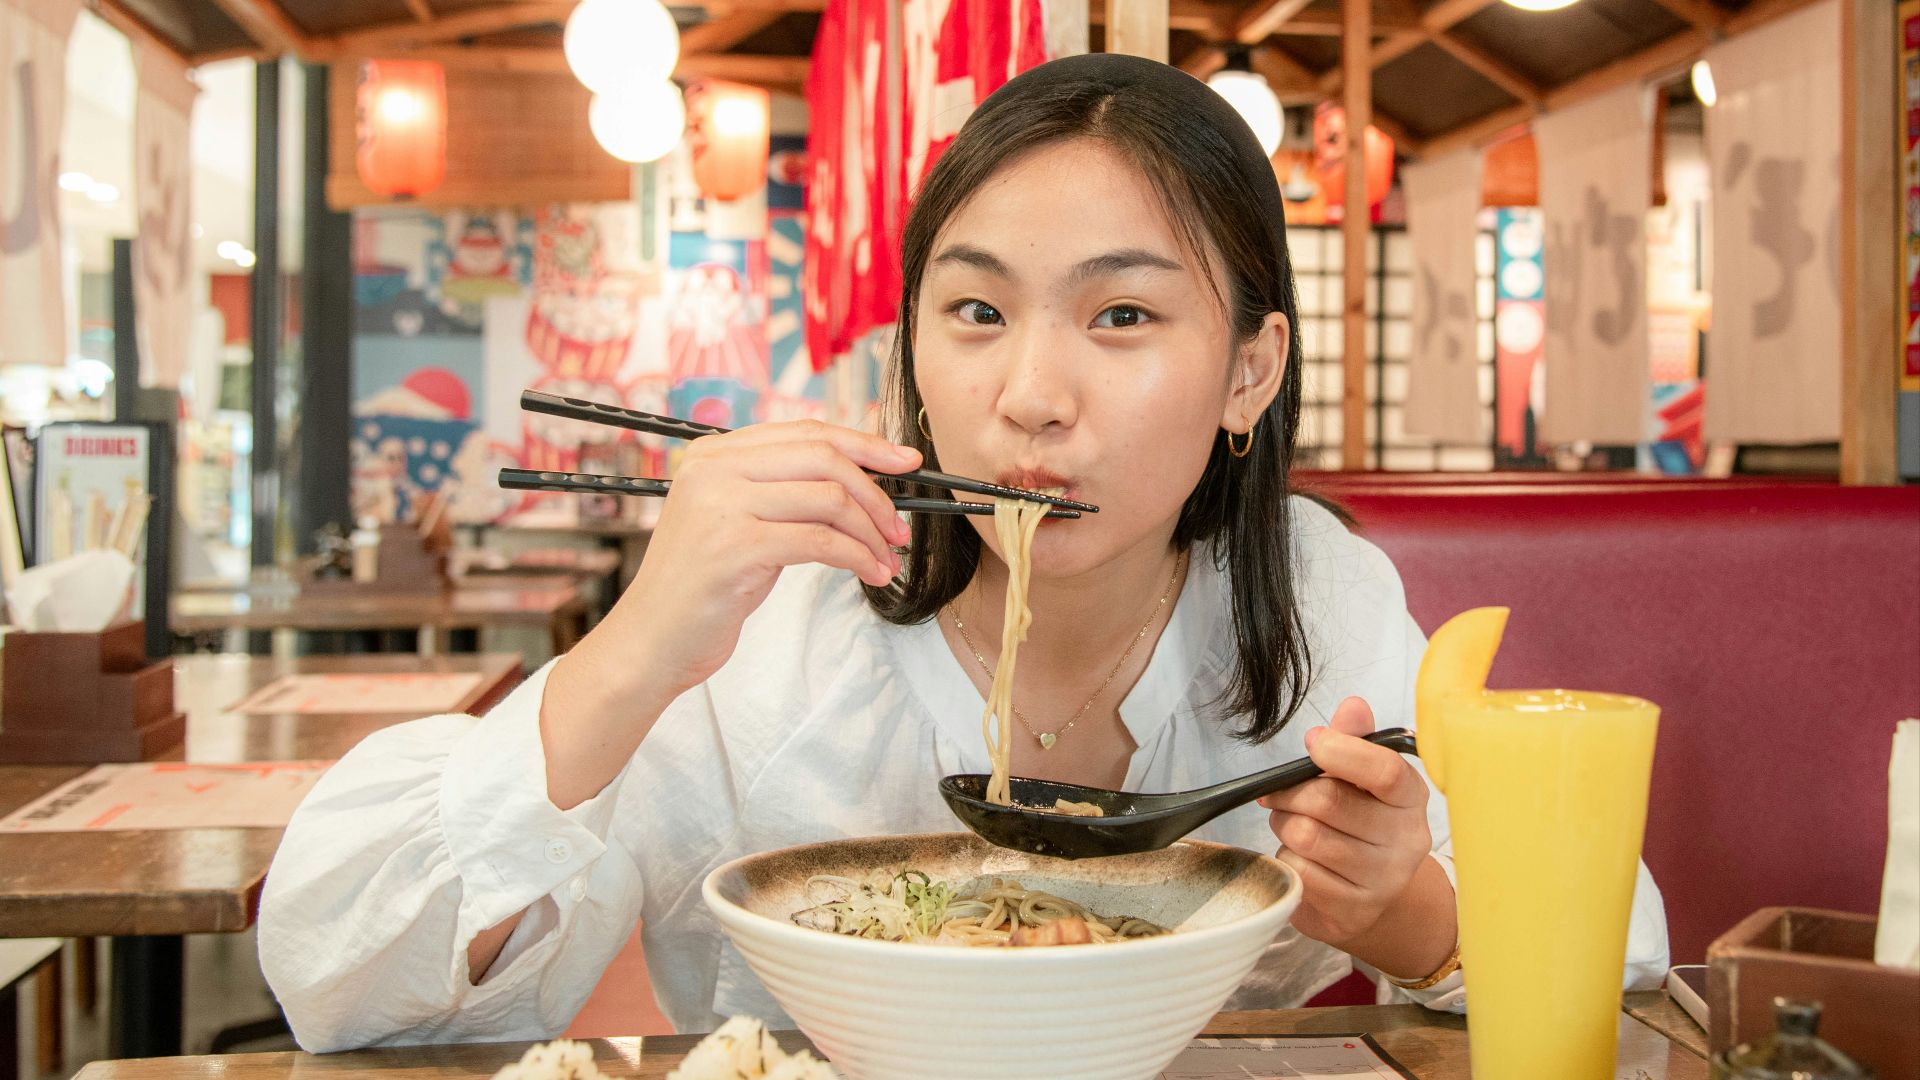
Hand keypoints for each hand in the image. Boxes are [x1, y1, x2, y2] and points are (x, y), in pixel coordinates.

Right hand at [539, 420, 920, 807]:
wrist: (651, 641)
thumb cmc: (703, 587)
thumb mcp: (738, 523)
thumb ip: (781, 491)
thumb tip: (859, 478)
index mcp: (714, 454)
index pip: (806, 432)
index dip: (864, 443)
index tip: (906, 460)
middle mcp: (713, 470)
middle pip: (823, 457)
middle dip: (875, 491)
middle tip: (900, 527)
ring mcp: (722, 506)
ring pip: (828, 499)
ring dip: (870, 532)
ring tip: (886, 559)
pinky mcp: (735, 547)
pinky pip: (821, 541)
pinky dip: (858, 558)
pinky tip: (872, 575)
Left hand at [1260, 696, 1432, 948]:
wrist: (1374, 894)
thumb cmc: (1361, 823)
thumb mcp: (1363, 778)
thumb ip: (1355, 740)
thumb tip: (1353, 706)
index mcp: (1411, 799)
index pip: (1384, 771)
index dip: (1342, 752)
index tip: (1314, 744)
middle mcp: (1405, 842)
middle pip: (1328, 803)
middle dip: (1290, 793)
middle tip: (1280, 794)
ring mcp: (1381, 881)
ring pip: (1305, 837)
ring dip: (1284, 825)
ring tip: (1292, 824)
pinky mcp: (1351, 911)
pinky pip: (1298, 872)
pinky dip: (1287, 860)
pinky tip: (1303, 859)